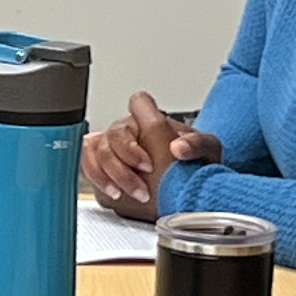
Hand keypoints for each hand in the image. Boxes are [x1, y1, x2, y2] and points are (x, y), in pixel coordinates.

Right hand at [86, 94, 219, 219]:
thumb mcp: (208, 153)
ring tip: (126, 192)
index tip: (151, 153)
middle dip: (126, 160)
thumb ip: (198, 144)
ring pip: (97, 150)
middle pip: (114, 133)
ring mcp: (114, 148)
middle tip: (145, 176)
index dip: (140, 120)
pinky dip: (96, 176)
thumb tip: (179, 147)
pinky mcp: (104, 166)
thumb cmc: (194, 165)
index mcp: (152, 122)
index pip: (139, 103)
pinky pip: (87, 162)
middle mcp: (130, 132)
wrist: (186, 188)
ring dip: (110, 173)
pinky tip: (112, 190)